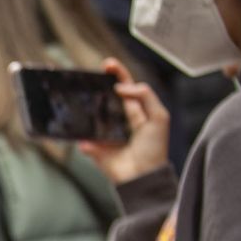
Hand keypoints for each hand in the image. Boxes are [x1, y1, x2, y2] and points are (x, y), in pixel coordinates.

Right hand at [78, 58, 170, 186]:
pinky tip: (84, 137)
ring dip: (85, 107)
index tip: (107, 64)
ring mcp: (104, 133)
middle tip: (91, 75)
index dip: (117, 74)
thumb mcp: (159, 117)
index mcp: (135, 110)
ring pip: (91, 115)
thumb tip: (123, 87)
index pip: (124, 86)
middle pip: (105, 97)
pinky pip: (84, 140)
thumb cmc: (155, 148)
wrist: (143, 176)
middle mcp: (118, 119)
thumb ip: (145, 97)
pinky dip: (83, 139)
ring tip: (81, 96)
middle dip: (97, 85)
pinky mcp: (94, 148)